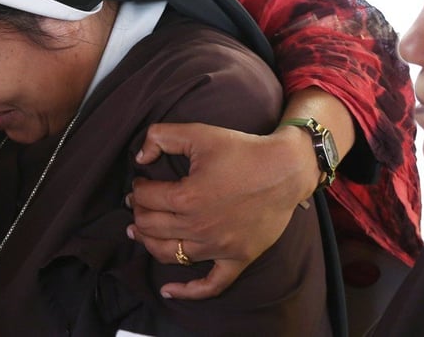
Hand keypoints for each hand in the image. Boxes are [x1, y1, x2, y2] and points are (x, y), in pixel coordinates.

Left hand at [126, 122, 312, 298]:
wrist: (287, 169)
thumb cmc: (242, 150)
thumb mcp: (198, 133)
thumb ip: (160, 136)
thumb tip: (140, 156)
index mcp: (187, 196)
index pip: (146, 198)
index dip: (137, 188)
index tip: (140, 183)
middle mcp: (199, 226)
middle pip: (151, 226)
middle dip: (139, 214)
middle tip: (137, 205)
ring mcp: (219, 247)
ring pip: (169, 254)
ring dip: (148, 243)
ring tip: (139, 233)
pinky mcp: (238, 258)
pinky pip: (211, 284)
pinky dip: (188, 291)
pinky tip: (168, 290)